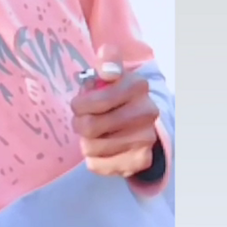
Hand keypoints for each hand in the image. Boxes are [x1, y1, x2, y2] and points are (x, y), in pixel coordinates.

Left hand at [71, 45, 158, 178]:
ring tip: (94, 135)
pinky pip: (98, 166)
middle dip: (79, 123)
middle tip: (84, 121)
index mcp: (137, 85)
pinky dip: (93, 159)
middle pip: (89, 127)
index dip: (79, 105)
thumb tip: (108, 70)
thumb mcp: (110, 73)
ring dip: (85, 142)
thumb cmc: (115, 96)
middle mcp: (147, 112)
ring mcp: (146, 138)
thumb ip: (107, 60)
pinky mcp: (140, 161)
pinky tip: (102, 150)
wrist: (140, 125)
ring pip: (90, 148)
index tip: (80, 104)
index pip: (94, 101)